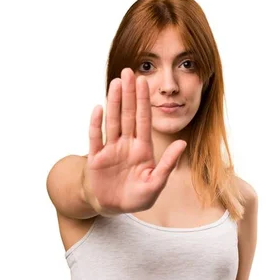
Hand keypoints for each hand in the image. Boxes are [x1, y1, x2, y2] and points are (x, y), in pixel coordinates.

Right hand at [82, 67, 186, 215]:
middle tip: (128, 72)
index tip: (144, 82)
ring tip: (116, 82)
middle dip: (129, 94)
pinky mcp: (96, 158)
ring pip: (112, 121)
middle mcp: (126, 145)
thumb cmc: (136, 198)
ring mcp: (110, 150)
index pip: (143, 121)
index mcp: (142, 149)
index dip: (144, 101)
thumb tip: (183, 144)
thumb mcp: (155, 184)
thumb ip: (167, 164)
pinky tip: (98, 108)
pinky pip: (95, 138)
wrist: (112, 208)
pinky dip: (96, 124)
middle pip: (128, 115)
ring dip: (114, 102)